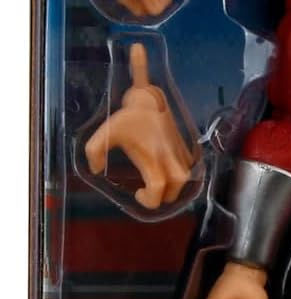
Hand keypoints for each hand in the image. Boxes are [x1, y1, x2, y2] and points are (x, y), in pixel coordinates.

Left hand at [84, 43, 196, 207]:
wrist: (150, 99)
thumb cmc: (128, 117)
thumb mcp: (106, 132)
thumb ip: (94, 151)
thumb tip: (95, 169)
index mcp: (152, 158)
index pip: (158, 187)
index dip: (149, 198)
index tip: (138, 193)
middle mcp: (169, 158)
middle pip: (176, 189)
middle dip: (164, 196)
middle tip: (150, 191)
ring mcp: (179, 152)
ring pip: (184, 180)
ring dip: (173, 186)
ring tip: (159, 183)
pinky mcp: (184, 147)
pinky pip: (187, 167)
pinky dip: (178, 174)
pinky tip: (165, 169)